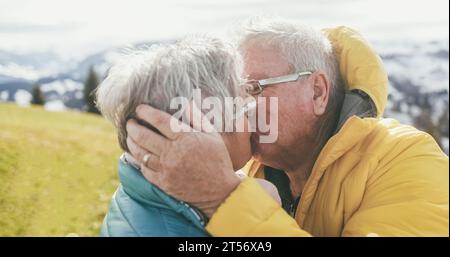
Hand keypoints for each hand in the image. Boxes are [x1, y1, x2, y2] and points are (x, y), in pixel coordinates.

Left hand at [126, 103, 240, 217]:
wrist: (220, 190)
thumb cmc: (218, 159)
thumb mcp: (212, 135)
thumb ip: (198, 118)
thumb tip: (186, 102)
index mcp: (185, 138)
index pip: (159, 120)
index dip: (146, 112)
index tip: (139, 109)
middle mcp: (173, 153)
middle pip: (144, 136)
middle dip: (133, 126)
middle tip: (130, 122)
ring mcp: (166, 169)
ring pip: (140, 153)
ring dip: (131, 142)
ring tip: (130, 135)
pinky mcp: (163, 182)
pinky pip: (144, 169)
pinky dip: (138, 160)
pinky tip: (137, 154)